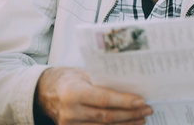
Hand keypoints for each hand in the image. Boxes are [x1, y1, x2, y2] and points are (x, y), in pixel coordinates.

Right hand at [36, 67, 152, 123]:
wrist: (45, 91)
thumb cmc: (70, 79)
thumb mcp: (84, 74)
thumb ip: (103, 81)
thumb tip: (131, 86)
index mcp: (73, 92)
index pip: (103, 99)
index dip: (124, 102)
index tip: (141, 101)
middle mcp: (70, 111)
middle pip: (106, 117)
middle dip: (130, 114)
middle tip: (147, 110)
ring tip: (141, 119)